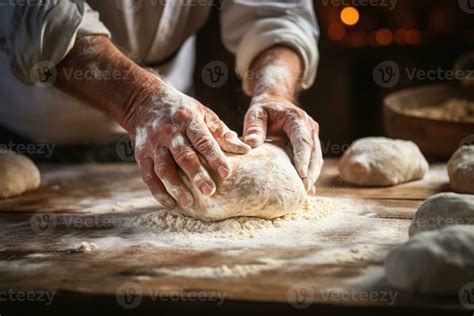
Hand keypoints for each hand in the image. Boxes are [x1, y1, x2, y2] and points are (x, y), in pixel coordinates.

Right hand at [127, 85, 250, 208]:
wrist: (144, 101)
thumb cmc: (182, 111)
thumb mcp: (203, 113)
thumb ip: (221, 133)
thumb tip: (245, 150)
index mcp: (187, 119)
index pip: (203, 140)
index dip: (215, 156)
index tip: (226, 173)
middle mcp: (169, 132)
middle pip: (183, 155)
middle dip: (196, 174)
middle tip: (209, 191)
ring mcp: (153, 144)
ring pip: (163, 168)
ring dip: (175, 186)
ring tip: (188, 202)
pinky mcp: (141, 155)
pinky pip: (148, 176)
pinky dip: (158, 191)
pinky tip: (171, 204)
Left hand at [243, 93, 322, 191]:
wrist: (274, 102)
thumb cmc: (264, 109)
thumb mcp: (255, 113)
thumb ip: (254, 127)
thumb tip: (251, 144)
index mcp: (297, 119)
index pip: (303, 140)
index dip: (303, 157)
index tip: (301, 174)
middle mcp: (309, 128)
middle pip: (313, 153)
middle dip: (310, 172)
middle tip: (303, 189)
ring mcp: (312, 137)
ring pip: (316, 159)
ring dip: (312, 176)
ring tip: (304, 193)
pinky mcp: (310, 146)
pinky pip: (312, 161)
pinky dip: (309, 174)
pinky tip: (305, 189)